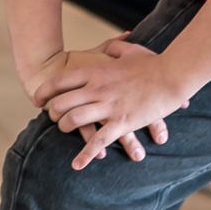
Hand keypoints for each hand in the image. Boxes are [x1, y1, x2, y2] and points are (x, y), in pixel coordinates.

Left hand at [41, 40, 192, 170]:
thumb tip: (111, 44)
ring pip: (74, 121)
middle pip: (61, 103)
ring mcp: (108, 106)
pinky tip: (77, 164)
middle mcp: (97, 89)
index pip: (59, 82)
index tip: (37, 100)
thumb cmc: (153, 63)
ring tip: (65, 131)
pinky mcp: (121, 121)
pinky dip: (85, 154)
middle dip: (52, 113)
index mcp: (96, 72)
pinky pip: (98, 141)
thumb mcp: (130, 50)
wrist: (172, 75)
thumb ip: (115, 46)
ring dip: (64, 128)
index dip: (43, 92)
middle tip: (53, 117)